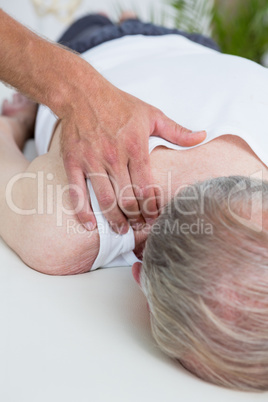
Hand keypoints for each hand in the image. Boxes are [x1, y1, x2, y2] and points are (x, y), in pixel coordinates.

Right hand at [60, 71, 205, 233]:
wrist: (82, 94)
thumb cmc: (119, 104)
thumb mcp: (152, 114)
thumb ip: (177, 131)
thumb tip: (203, 136)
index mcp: (135, 147)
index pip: (147, 188)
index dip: (153, 208)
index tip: (156, 218)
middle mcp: (114, 157)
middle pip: (128, 199)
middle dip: (137, 219)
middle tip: (140, 228)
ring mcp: (92, 160)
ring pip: (106, 200)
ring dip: (115, 220)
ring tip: (122, 230)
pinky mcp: (73, 162)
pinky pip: (77, 192)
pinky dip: (83, 212)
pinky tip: (91, 224)